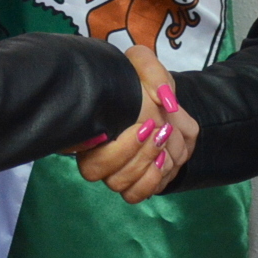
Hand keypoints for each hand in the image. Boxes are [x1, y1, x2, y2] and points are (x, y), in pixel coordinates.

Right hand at [74, 45, 196, 202]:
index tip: (147, 123)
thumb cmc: (139, 80)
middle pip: (109, 177)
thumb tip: (165, 100)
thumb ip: (150, 70)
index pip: (93, 158)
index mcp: (91, 130)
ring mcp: (115, 170)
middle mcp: (97, 155)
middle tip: (160, 131)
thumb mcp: (143, 63)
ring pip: (123, 188)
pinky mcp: (135, 179)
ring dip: (147, 168)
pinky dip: (152, 182)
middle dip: (139, 156)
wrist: (152, 96)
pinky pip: (136, 195)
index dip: (121, 148)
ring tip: (165, 144)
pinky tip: (164, 161)